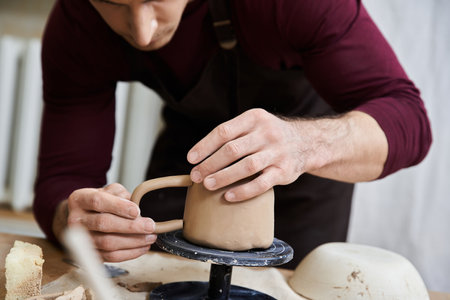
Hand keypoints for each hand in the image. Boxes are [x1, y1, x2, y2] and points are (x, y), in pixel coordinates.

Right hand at [57, 183, 156, 261]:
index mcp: (80, 199)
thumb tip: (137, 207)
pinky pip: (110, 257)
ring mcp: (79, 239)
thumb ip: (121, 195)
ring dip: (133, 241)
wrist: (81, 218)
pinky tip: (142, 247)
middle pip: (103, 223)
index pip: (98, 202)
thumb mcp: (108, 191)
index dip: (119, 206)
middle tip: (149, 226)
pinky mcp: (89, 253)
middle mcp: (76, 219)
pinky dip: (129, 253)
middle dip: (130, 226)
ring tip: (150, 237)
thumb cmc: (98, 204)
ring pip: (107, 243)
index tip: (136, 211)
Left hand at [187, 109, 317, 201]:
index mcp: (255, 118)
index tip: (191, 158)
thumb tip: (200, 156)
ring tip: (207, 185)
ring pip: (246, 166)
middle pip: (232, 149)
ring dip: (223, 176)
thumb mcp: (254, 125)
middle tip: (195, 176)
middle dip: (210, 164)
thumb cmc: (269, 136)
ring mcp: (277, 152)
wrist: (306, 143)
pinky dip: (243, 191)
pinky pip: (261, 183)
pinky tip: (228, 196)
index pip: (224, 131)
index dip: (205, 145)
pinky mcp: (284, 171)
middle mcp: (267, 133)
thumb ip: (233, 135)